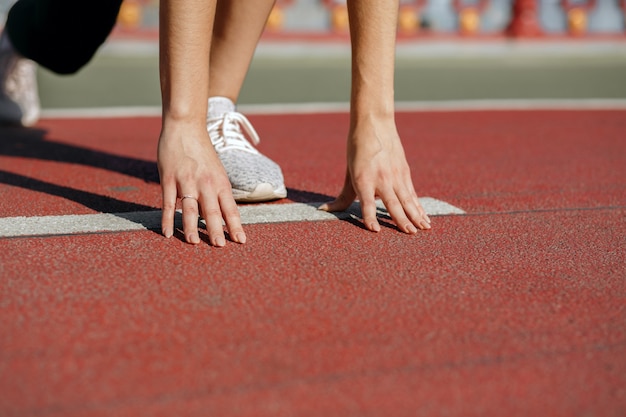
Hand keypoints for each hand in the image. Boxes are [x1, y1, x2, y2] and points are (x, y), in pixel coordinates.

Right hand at [157, 122, 244, 245]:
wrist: (186, 126)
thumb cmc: (202, 152)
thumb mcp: (216, 172)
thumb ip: (217, 193)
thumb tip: (221, 215)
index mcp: (220, 182)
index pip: (230, 208)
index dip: (235, 225)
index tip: (241, 241)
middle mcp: (206, 183)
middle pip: (212, 211)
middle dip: (216, 230)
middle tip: (219, 246)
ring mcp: (186, 181)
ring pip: (189, 208)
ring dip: (191, 227)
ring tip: (194, 243)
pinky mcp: (169, 178)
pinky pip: (168, 203)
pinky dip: (167, 219)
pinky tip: (168, 233)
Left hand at [319, 117, 430, 233]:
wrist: (374, 124)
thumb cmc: (357, 150)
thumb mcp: (349, 173)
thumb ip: (343, 197)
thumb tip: (324, 210)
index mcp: (364, 179)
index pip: (367, 203)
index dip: (370, 217)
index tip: (375, 230)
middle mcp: (381, 179)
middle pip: (393, 203)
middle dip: (402, 220)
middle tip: (410, 234)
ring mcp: (395, 175)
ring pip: (407, 200)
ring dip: (416, 216)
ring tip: (423, 229)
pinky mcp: (404, 173)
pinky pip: (412, 194)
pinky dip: (419, 206)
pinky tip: (424, 218)